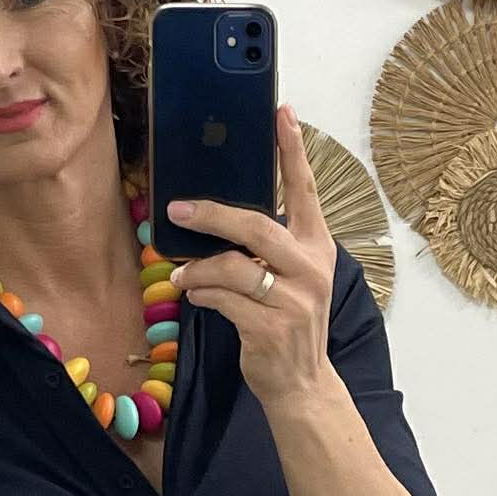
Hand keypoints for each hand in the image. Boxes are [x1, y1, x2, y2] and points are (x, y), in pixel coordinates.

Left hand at [164, 103, 336, 410]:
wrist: (301, 383)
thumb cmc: (288, 322)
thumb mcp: (294, 278)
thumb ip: (271, 247)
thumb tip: (218, 214)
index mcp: (318, 248)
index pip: (306, 190)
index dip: (293, 150)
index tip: (281, 112)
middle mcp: (312, 268)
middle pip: (257, 226)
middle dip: (212, 214)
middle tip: (177, 209)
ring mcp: (294, 300)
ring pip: (232, 267)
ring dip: (198, 269)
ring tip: (182, 275)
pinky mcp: (270, 328)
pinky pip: (222, 299)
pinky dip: (202, 296)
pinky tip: (198, 297)